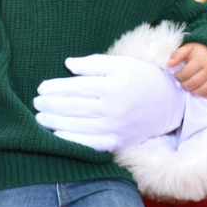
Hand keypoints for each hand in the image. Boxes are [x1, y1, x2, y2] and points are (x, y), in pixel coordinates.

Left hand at [34, 54, 185, 151]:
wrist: (169, 103)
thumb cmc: (142, 78)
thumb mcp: (121, 63)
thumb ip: (93, 63)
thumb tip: (67, 64)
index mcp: (113, 86)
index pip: (76, 88)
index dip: (55, 88)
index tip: (41, 88)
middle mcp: (113, 108)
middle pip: (74, 108)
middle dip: (51, 106)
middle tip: (36, 104)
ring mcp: (116, 127)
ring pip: (78, 126)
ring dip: (55, 123)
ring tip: (40, 119)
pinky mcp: (118, 141)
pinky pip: (91, 144)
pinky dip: (72, 141)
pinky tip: (57, 137)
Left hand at [167, 43, 206, 98]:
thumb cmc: (200, 50)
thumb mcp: (188, 48)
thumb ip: (177, 54)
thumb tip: (169, 64)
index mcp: (200, 60)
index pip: (185, 74)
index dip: (178, 76)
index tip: (177, 74)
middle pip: (194, 83)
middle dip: (185, 85)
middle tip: (183, 82)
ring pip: (204, 89)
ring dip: (194, 91)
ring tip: (190, 87)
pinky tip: (202, 93)